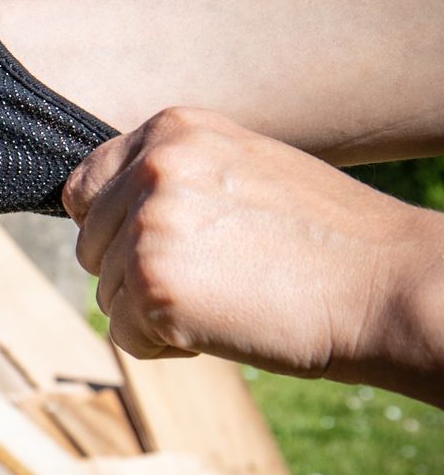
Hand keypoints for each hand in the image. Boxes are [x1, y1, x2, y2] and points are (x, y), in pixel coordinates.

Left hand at [63, 106, 443, 396]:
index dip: (113, 228)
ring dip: (156, 310)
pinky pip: (124, 335)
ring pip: (107, 292)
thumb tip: (94, 208)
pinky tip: (223, 326)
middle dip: (136, 274)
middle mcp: (152, 169)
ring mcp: (148, 227)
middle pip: (91, 246)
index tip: (161, 247)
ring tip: (231, 297)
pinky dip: (165, 345)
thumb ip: (171, 177)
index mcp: (172, 130)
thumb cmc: (321, 238)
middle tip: (216, 278)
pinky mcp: (152, 288)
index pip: (86, 186)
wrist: (388, 285)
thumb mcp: (241, 171)